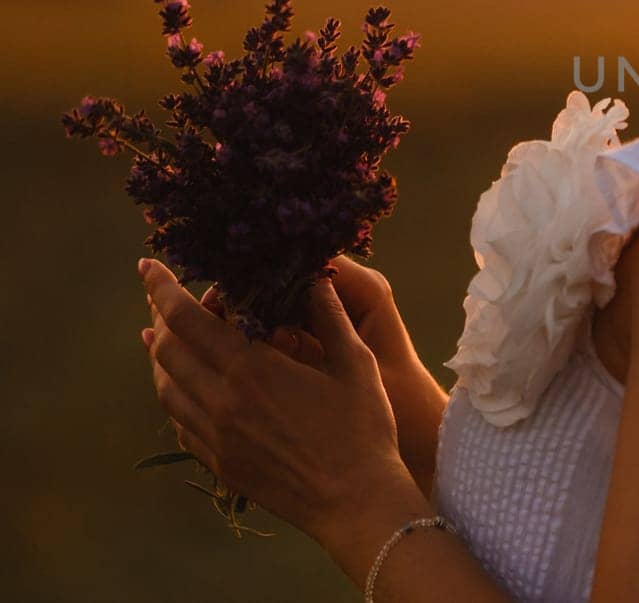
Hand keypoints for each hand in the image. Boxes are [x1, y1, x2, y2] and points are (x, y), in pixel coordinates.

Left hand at [139, 258, 419, 541]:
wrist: (355, 500)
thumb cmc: (363, 427)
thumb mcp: (355, 362)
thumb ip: (328, 315)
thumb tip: (315, 275)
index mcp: (251, 370)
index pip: (187, 319)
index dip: (162, 289)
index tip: (149, 265)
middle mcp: (221, 401)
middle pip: (167, 350)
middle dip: (159, 316)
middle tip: (163, 297)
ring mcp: (215, 436)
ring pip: (166, 387)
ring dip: (161, 356)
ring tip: (163, 336)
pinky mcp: (219, 462)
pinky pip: (180, 421)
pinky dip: (174, 393)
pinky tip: (185, 385)